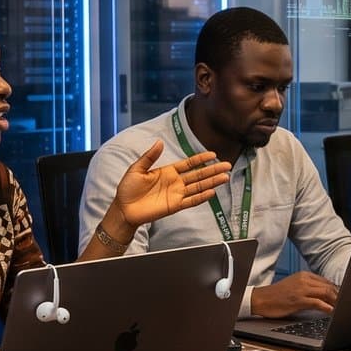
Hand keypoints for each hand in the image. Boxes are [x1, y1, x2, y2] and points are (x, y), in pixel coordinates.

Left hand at [110, 140, 229, 230]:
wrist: (124, 208)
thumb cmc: (128, 189)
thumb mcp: (136, 168)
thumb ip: (149, 156)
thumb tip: (159, 142)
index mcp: (168, 171)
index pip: (189, 163)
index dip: (201, 158)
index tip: (213, 155)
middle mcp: (175, 182)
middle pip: (198, 174)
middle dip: (213, 170)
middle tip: (227, 165)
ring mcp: (176, 194)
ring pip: (198, 187)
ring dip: (211, 182)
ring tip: (225, 178)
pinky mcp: (174, 206)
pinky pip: (191, 201)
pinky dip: (201, 197)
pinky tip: (211, 192)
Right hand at [251, 272, 337, 317]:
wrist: (260, 299)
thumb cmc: (277, 296)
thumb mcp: (295, 287)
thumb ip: (309, 288)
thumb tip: (325, 296)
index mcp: (304, 275)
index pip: (327, 282)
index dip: (338, 291)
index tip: (344, 298)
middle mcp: (304, 280)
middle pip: (329, 286)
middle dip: (340, 296)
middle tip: (347, 304)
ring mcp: (301, 289)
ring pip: (325, 293)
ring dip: (336, 301)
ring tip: (342, 309)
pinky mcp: (298, 300)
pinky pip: (317, 303)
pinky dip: (327, 307)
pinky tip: (332, 312)